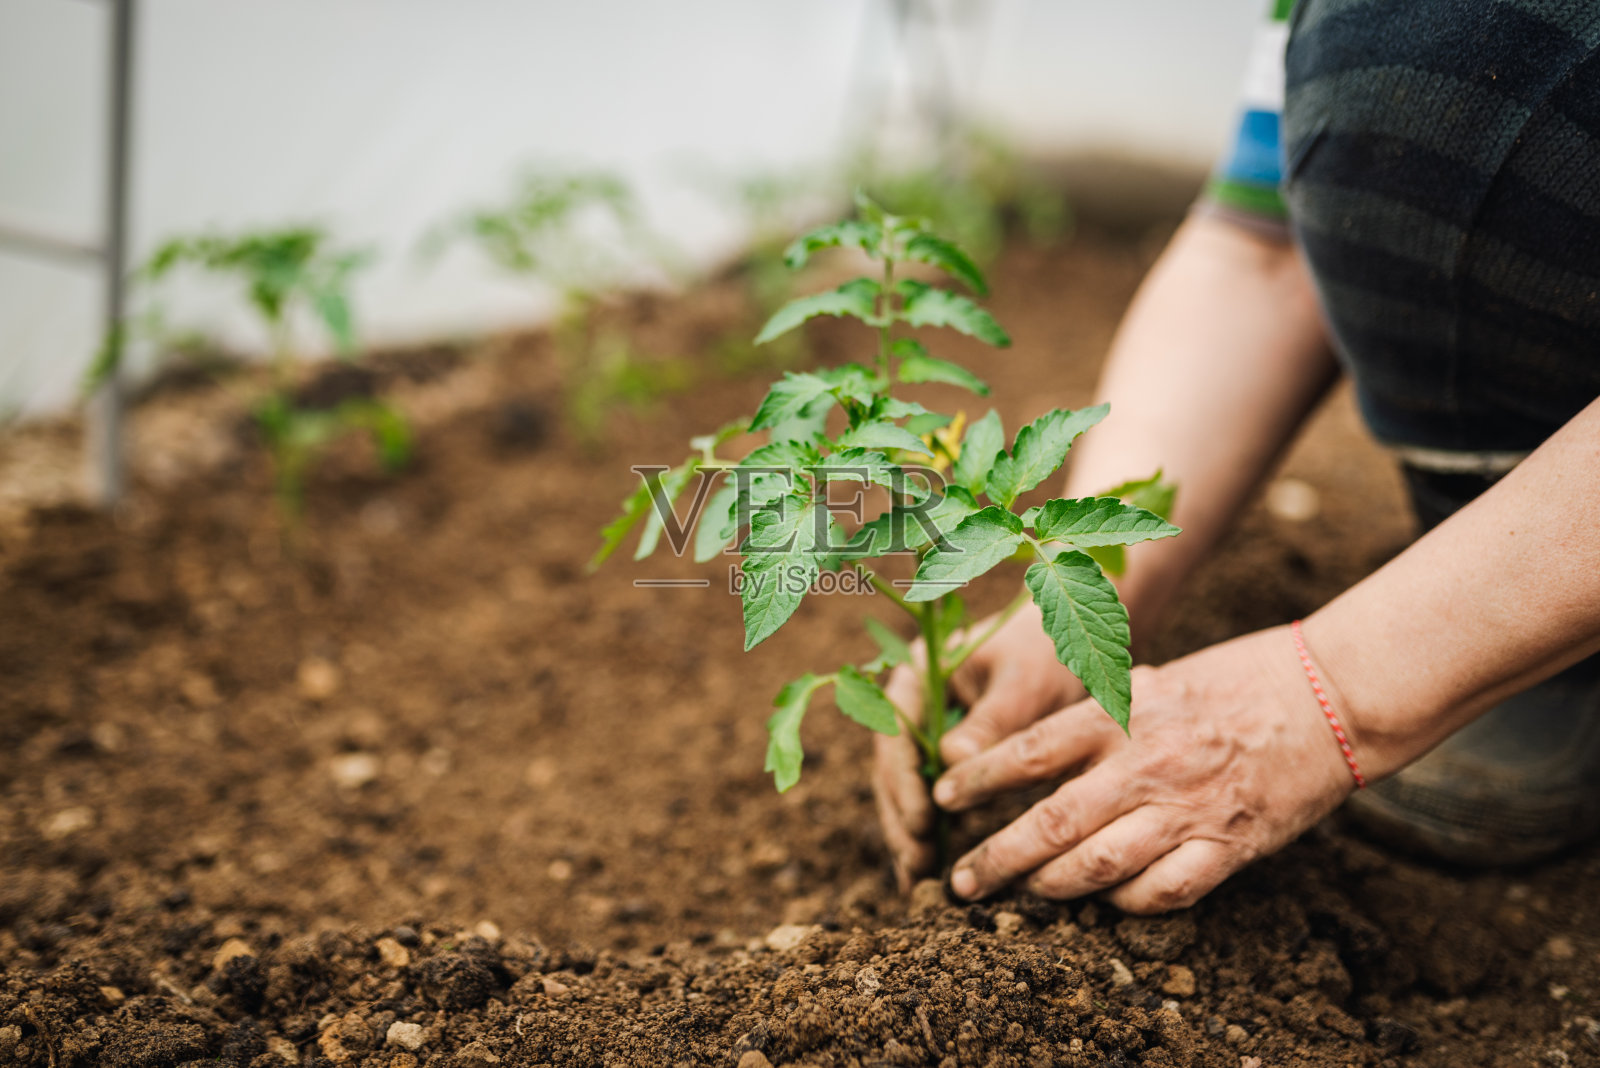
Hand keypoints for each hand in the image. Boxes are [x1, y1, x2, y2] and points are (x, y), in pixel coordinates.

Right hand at [872, 599, 1086, 889]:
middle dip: (901, 818)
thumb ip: (991, 720)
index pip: (894, 732)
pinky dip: (933, 830)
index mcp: (920, 674)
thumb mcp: (1026, 683)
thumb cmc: (1051, 652)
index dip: (904, 780)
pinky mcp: (949, 755)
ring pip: (907, 787)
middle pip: (893, 767)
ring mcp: (928, 731)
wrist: (1077, 636)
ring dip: (910, 832)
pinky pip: (933, 794)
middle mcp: (914, 704)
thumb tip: (949, 763)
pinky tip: (935, 868)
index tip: (924, 821)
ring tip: (921, 879)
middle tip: (918, 866)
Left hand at [932, 626, 1355, 913]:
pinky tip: (1107, 904)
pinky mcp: (1230, 846)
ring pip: (1098, 867)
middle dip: (995, 858)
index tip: (942, 798)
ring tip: (1021, 893)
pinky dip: (1128, 905)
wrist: (1328, 694)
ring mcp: (1187, 809)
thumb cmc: (1233, 680)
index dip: (977, 779)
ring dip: (1050, 887)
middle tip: (959, 880)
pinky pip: (1165, 893)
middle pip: (1050, 823)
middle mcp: (1146, 763)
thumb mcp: (1152, 680)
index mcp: (1122, 714)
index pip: (1028, 751)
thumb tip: (1034, 753)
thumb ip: (1097, 716)